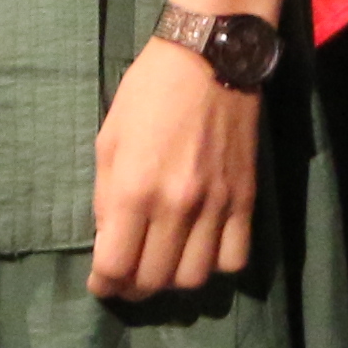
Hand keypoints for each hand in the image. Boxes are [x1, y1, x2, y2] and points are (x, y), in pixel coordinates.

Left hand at [88, 33, 261, 299]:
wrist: (210, 59)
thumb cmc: (148, 94)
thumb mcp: (109, 141)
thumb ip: (106, 197)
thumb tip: (109, 241)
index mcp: (135, 190)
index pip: (116, 266)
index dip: (104, 284)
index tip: (101, 283)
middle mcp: (177, 206)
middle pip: (154, 280)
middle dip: (133, 288)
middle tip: (127, 279)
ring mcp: (216, 206)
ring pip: (196, 278)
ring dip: (173, 282)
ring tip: (162, 266)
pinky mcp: (246, 199)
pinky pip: (236, 258)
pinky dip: (216, 265)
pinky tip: (201, 250)